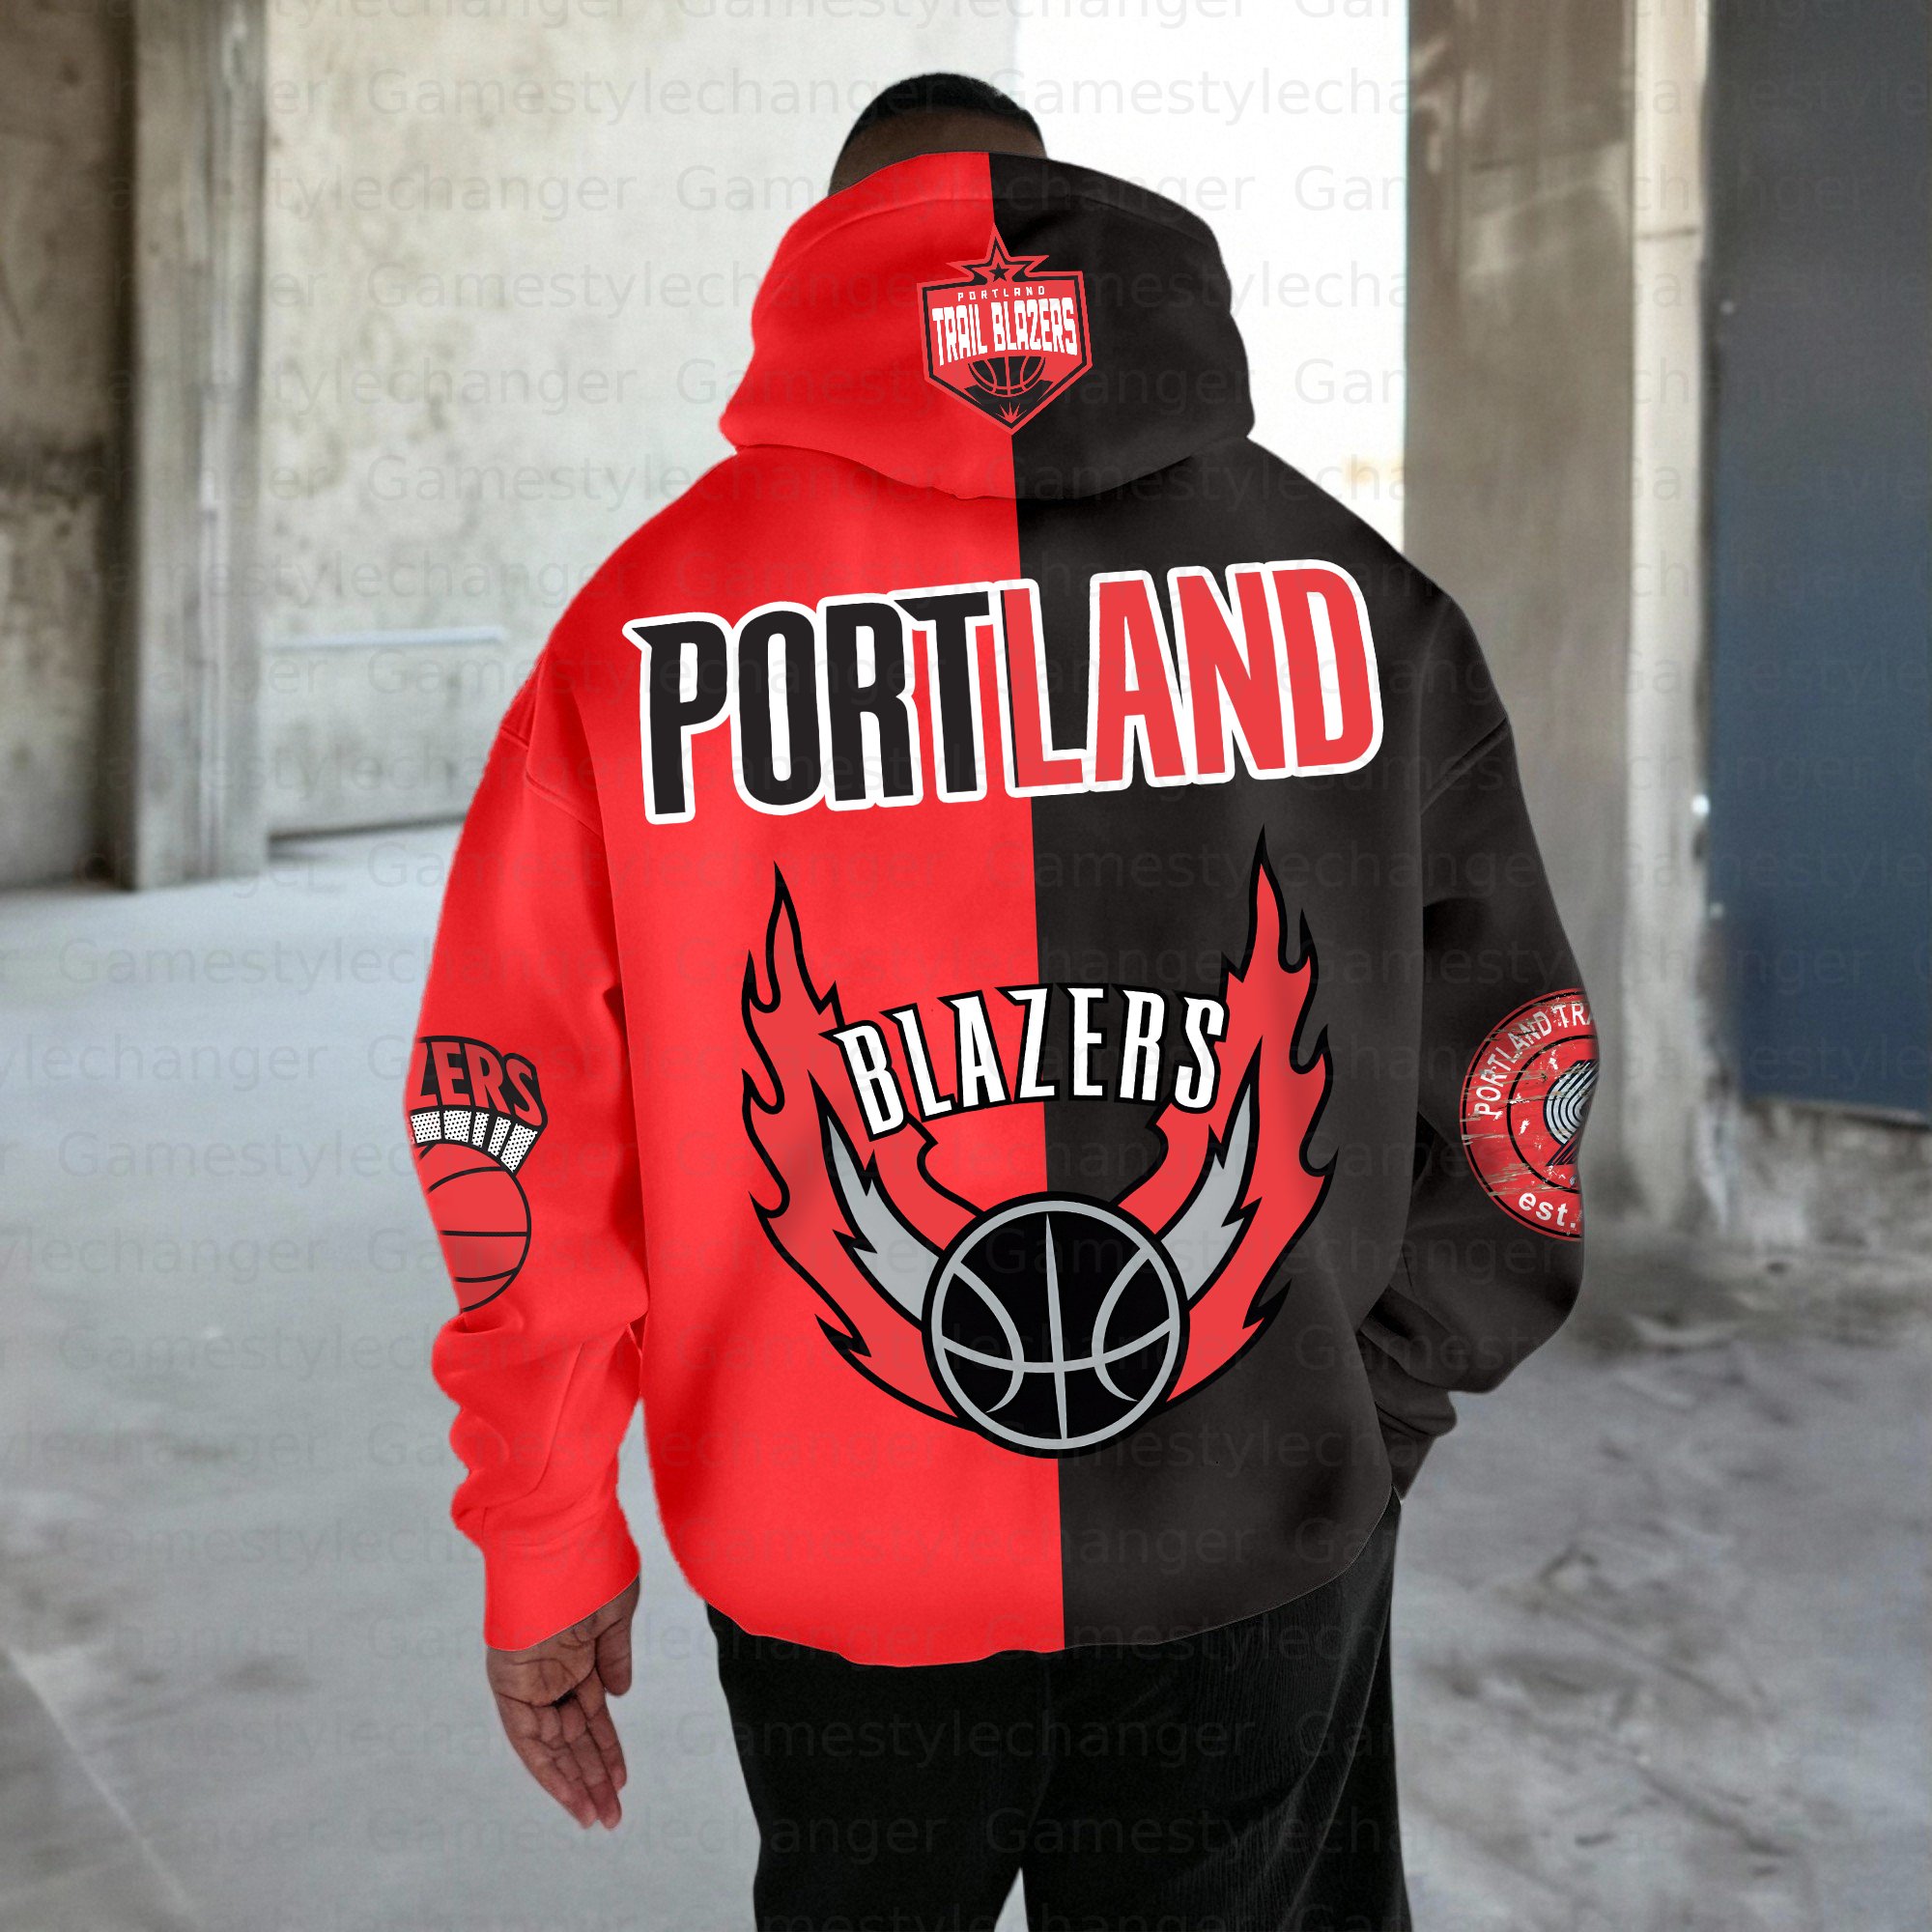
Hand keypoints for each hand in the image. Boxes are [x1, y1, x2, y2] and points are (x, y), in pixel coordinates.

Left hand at [485, 1577, 638, 1829]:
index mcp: (578, 1657)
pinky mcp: (509, 1680)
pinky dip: (547, 1767)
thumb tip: (620, 1695)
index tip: (622, 1780)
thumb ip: (614, 1657)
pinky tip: (570, 1794)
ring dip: (573, 1782)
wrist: (560, 1535)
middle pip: (572, 1738)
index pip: (592, 1717)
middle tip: (613, 1816)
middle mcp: (551, 1674)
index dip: (607, 1750)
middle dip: (593, 1777)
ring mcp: (531, 1678)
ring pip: (552, 1745)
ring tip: (598, 1818)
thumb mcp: (616, 1616)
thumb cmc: (593, 1563)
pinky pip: (527, 1736)